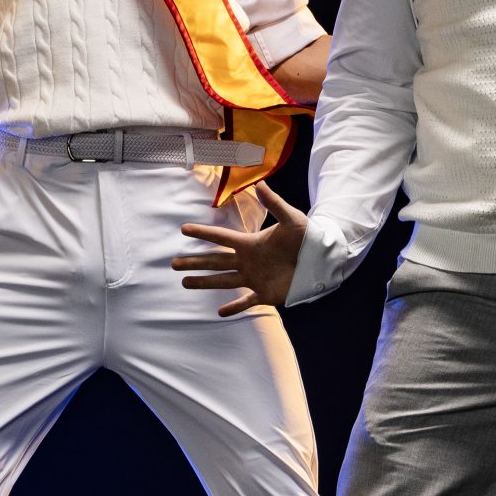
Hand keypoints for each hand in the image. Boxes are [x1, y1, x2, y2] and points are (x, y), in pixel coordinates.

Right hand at [174, 183, 308, 314]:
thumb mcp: (291, 218)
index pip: (221, 238)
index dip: (203, 232)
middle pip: (215, 262)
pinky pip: (247, 302)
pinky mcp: (266, 294)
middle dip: (194, 262)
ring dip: (204, 282)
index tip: (183, 229)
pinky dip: (234, 307)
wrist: (321, 257)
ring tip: (185, 283)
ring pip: (223, 281)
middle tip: (173, 264)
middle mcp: (247, 261)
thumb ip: (274, 203)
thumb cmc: (306, 236)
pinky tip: (220, 312)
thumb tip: (259, 184)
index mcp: (250, 243)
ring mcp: (254, 278)